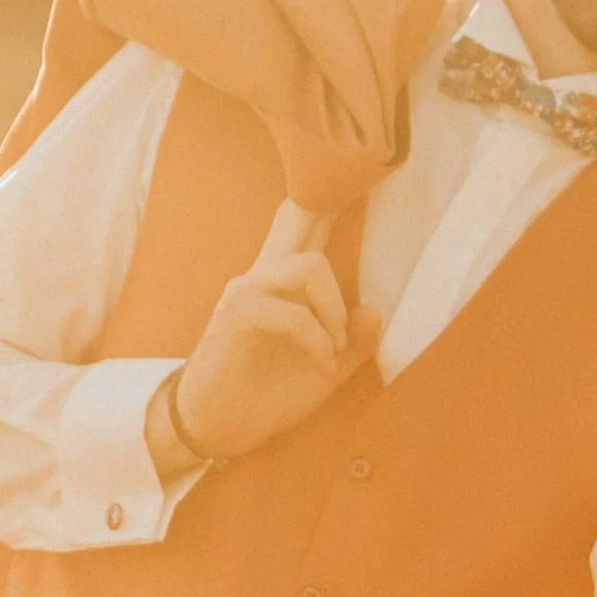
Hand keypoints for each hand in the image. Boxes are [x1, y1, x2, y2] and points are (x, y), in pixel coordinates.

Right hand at [152, 200, 381, 468]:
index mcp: (284, 284)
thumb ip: (353, 344)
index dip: (326, 198)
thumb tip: (376, 310)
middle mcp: (263, 276)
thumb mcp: (326, 370)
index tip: (355, 167)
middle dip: (327, 203)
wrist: (220, 430)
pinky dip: (317, 341)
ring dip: (333, 311)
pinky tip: (321, 365)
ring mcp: (246, 292)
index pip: (304, 228)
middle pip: (300, 220)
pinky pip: (292, 314)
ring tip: (333, 349)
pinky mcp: (235, 317)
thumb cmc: (268, 395)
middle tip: (353, 190)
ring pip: (308, 266)